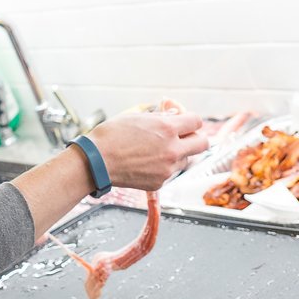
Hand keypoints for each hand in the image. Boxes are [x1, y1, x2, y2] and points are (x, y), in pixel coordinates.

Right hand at [86, 111, 207, 191]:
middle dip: (194, 137)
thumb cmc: (111, 136)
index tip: (183, 120)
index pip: (197, 121)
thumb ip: (160, 116)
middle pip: (202, 143)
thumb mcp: (136, 116)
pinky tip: (147, 162)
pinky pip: (171, 172)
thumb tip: (174, 116)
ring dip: (179, 153)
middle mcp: (172, 149)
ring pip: (187, 159)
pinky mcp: (160, 182)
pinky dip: (164, 167)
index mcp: (167, 128)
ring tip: (157, 150)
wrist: (95, 162)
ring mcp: (167, 168)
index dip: (190, 119)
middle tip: (183, 136)